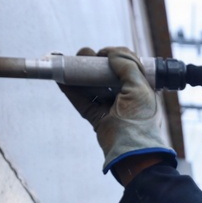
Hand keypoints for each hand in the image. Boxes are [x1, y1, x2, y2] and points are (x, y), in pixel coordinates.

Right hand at [59, 46, 174, 176]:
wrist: (131, 148)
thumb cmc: (140, 118)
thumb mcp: (139, 87)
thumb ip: (127, 66)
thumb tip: (110, 53)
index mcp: (140, 88)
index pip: (126, 65)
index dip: (114, 56)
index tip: (105, 54)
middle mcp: (125, 96)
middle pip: (106, 73)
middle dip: (93, 62)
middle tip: (85, 56)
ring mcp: (110, 107)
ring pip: (92, 85)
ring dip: (80, 73)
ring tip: (69, 62)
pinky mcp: (96, 118)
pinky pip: (81, 101)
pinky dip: (70, 90)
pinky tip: (61, 78)